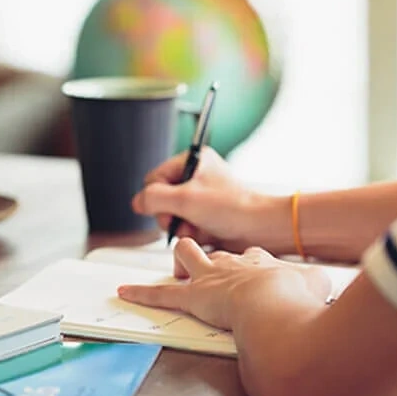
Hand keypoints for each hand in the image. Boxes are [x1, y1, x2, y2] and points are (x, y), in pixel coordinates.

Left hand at [117, 238, 330, 330]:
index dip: (250, 263)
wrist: (275, 301)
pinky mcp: (193, 297)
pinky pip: (162, 295)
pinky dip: (141, 293)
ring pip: (188, 256)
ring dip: (182, 263)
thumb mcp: (315, 283)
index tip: (256, 270)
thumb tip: (321, 281)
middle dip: (211, 256)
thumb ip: (314, 281)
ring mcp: (210, 277)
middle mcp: (231, 263)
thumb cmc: (295, 296)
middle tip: (216, 272)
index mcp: (258, 260)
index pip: (249, 255)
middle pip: (215, 251)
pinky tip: (125, 290)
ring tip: (182, 273)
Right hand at [133, 146, 269, 252]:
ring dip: (179, 226)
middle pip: (161, 199)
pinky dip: (190, 233)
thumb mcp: (185, 199)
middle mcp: (196, 177)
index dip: (157, 196)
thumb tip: (137, 202)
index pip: (154, 178)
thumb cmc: (232, 207)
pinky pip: (184, 226)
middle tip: (182, 219)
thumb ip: (154, 198)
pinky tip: (202, 235)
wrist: (259, 228)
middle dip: (169, 214)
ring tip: (195, 228)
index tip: (170, 206)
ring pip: (171, 215)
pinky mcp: (206, 217)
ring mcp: (201, 199)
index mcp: (193, 161)